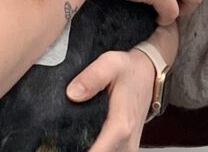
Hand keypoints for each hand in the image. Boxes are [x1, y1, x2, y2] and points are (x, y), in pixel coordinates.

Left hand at [66, 24, 177, 151]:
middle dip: (77, 148)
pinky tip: (85, 139)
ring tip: (72, 138)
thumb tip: (72, 93)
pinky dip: (97, 149)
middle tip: (60, 141)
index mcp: (121, 125)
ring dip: (87, 148)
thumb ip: (93, 77)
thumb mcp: (111, 64)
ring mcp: (128, 148)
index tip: (59, 147)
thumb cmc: (130, 70)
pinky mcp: (127, 149)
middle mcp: (127, 141)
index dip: (75, 151)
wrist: (148, 74)